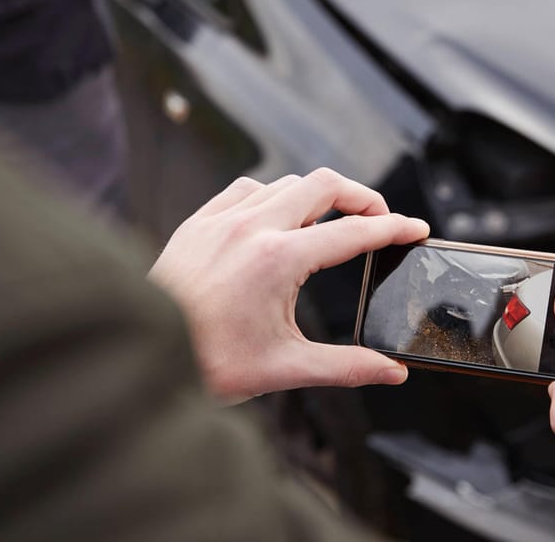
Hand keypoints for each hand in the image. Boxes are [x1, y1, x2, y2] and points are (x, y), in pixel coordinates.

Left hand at [148, 169, 429, 402]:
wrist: (139, 350)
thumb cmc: (205, 361)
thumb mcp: (284, 368)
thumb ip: (346, 367)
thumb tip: (390, 371)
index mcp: (279, 260)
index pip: (355, 233)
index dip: (394, 229)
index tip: (415, 229)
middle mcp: (252, 228)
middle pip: (325, 185)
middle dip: (362, 197)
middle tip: (379, 218)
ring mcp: (222, 220)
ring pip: (285, 183)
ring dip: (316, 196)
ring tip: (331, 221)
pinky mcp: (197, 222)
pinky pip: (244, 189)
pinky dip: (271, 196)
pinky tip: (274, 216)